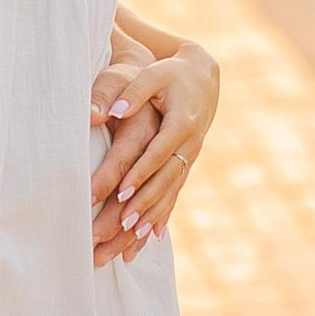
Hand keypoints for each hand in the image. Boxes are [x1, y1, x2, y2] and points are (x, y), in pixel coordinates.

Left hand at [90, 39, 218, 264]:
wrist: (202, 78)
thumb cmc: (171, 75)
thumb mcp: (153, 76)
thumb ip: (133, 92)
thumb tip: (112, 111)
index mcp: (180, 123)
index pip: (157, 153)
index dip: (141, 173)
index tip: (121, 192)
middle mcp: (189, 145)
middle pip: (165, 180)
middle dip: (144, 204)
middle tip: (122, 225)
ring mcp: (190, 157)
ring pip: (171, 192)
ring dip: (152, 216)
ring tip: (132, 240)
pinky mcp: (186, 164)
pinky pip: (175, 193)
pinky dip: (163, 214)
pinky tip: (150, 238)